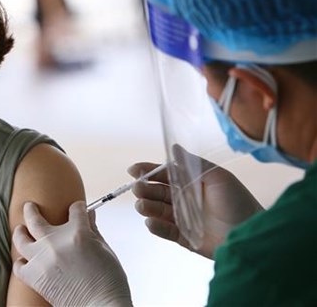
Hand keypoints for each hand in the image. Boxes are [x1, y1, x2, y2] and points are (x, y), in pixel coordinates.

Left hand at [13, 201, 131, 306]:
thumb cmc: (109, 281)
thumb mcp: (106, 251)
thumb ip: (94, 231)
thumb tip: (90, 215)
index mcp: (78, 233)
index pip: (75, 210)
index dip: (77, 208)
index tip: (77, 209)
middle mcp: (56, 242)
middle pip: (35, 218)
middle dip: (31, 210)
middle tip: (30, 206)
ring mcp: (43, 259)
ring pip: (21, 238)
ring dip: (19, 232)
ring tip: (20, 230)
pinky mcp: (36, 277)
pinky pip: (19, 266)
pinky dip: (20, 263)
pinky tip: (24, 260)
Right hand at [129, 150, 262, 258]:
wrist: (252, 234)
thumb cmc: (238, 202)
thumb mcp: (218, 177)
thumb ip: (193, 164)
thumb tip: (173, 148)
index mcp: (191, 183)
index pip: (164, 174)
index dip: (148, 171)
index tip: (133, 170)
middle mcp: (184, 199)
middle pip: (157, 192)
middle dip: (145, 190)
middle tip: (137, 189)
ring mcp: (183, 218)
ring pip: (158, 211)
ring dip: (147, 207)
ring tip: (142, 206)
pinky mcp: (184, 238)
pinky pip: (165, 231)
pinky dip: (156, 227)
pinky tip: (150, 222)